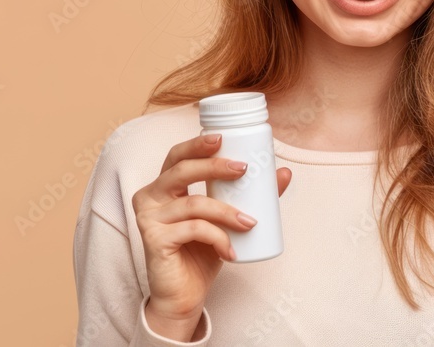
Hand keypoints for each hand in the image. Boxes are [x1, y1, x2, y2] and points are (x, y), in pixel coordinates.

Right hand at [131, 133, 292, 335]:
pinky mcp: (153, 239)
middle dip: (215, 166)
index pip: (177, 156)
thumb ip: (249, 197)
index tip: (223, 138)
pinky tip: (231, 251)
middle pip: (181, 170)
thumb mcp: (226, 221)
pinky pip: (193, 229)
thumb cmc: (201, 253)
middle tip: (243, 169)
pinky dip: (218, 237)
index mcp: (164, 187)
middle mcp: (150, 197)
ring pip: (194, 203)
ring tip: (250, 223)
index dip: (197, 144)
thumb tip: (284, 174)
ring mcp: (149, 218)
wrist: (184, 295)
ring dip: (227, 212)